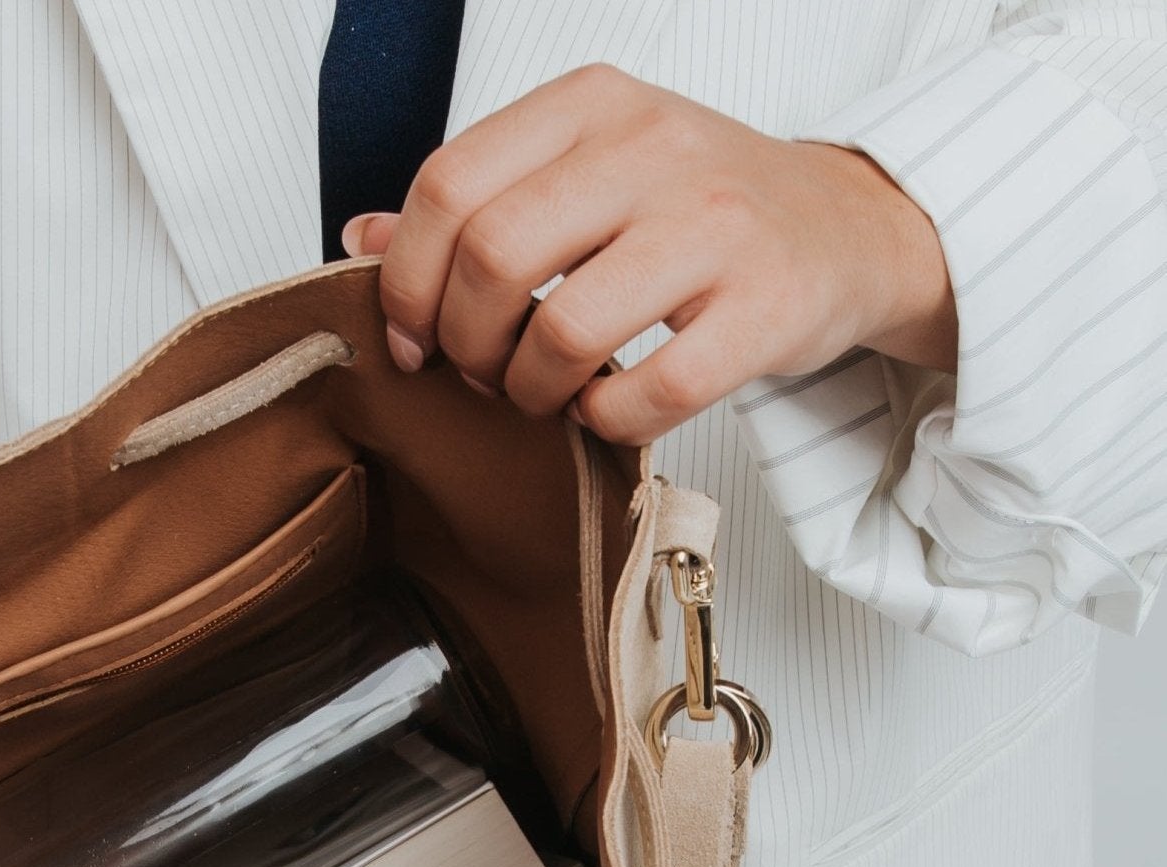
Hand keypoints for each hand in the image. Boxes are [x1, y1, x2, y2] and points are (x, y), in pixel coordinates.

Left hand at [342, 64, 956, 444]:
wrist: (845, 229)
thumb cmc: (698, 211)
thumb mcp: (586, 175)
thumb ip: (478, 204)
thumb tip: (361, 239)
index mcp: (593, 105)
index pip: (449, 184)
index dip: (406, 281)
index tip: (411, 337)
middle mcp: (655, 148)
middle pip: (493, 258)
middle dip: (464, 343)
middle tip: (481, 373)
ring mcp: (717, 228)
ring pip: (565, 332)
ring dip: (530, 390)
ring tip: (544, 392)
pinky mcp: (765, 310)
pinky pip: (647, 395)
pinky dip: (605, 421)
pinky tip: (605, 407)